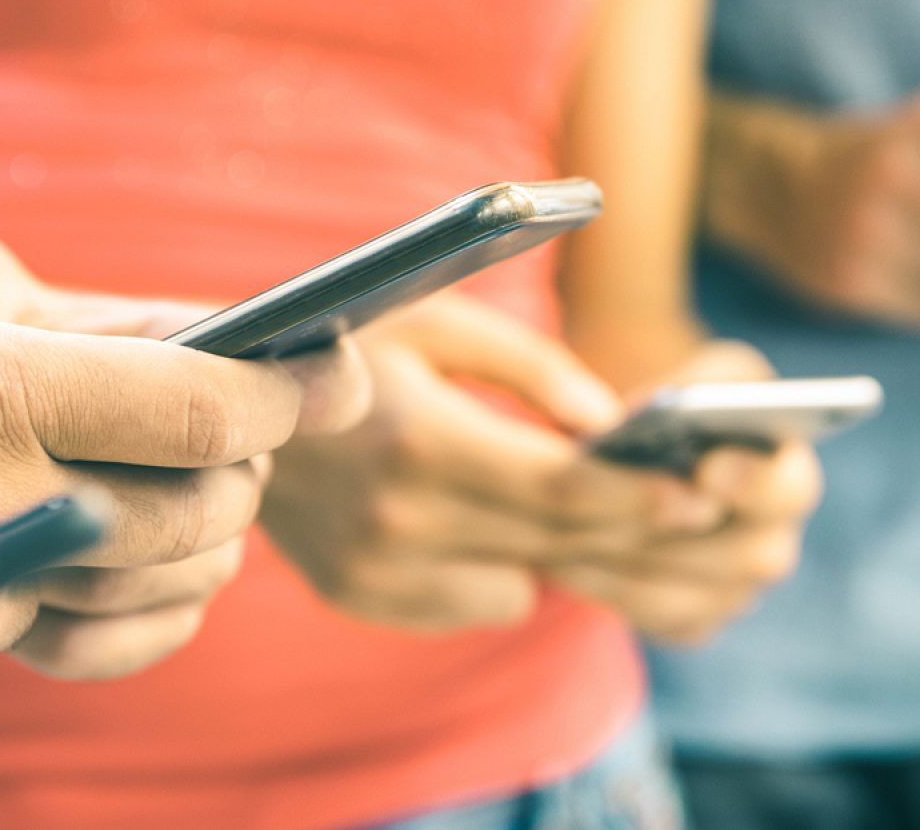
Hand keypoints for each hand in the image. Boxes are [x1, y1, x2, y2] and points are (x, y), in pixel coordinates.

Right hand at [0, 232, 340, 743]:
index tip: (306, 380)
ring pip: (122, 596)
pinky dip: (35, 608)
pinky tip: (14, 566)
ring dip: (160, 558)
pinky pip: (14, 645)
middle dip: (237, 488)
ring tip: (151, 511)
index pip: (198, 404)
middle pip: (197, 517)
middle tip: (236, 457)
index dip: (273, 395)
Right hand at [259, 294, 730, 631]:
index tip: (696, 495)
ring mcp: (376, 570)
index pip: (558, 492)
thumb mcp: (438, 319)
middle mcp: (398, 519)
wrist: (223, 404)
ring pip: (523, 585)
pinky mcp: (363, 596)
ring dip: (565, 550)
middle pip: (553, 545)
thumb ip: (532, 368)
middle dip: (631, 530)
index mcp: (422, 440)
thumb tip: (606, 426)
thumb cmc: (346, 338)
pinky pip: (477, 601)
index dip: (637, 498)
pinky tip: (480, 518)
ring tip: (563, 496)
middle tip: (686, 508)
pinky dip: (503, 569)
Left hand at [545, 342, 821, 643]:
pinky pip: (658, 620)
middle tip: (618, 514)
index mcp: (787, 474)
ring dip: (626, 564)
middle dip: (679, 534)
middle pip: (748, 558)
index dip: (753, 481)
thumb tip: (633, 427)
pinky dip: (609, 591)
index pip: (789, 487)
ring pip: (690, 596)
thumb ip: (692, 390)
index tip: (708, 468)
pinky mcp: (694, 619)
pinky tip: (561, 561)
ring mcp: (735, 590)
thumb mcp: (694, 375)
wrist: (654, 449)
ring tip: (565, 536)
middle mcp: (772, 540)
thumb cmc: (678, 402)